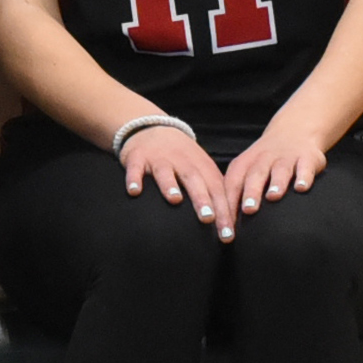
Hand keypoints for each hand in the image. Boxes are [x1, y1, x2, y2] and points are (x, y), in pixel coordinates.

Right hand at [120, 123, 230, 241]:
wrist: (153, 128)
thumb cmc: (182, 158)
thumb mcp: (201, 169)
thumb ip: (213, 191)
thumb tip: (228, 224)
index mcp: (201, 167)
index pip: (216, 190)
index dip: (223, 211)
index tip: (227, 234)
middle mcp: (182, 162)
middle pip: (194, 180)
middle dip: (202, 199)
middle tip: (208, 218)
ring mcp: (159, 159)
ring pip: (166, 172)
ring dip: (170, 185)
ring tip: (174, 200)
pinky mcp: (138, 158)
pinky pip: (135, 168)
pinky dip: (134, 179)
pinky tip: (134, 191)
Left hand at [224, 124, 331, 223]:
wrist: (293, 132)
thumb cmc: (264, 162)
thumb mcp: (247, 172)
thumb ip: (237, 195)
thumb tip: (225, 228)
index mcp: (244, 165)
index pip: (232, 185)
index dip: (228, 205)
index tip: (228, 229)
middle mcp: (263, 160)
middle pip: (255, 175)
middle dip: (251, 192)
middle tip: (248, 210)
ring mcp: (285, 158)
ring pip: (279, 170)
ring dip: (276, 183)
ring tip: (273, 197)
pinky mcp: (306, 158)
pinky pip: (305, 167)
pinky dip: (304, 176)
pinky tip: (301, 188)